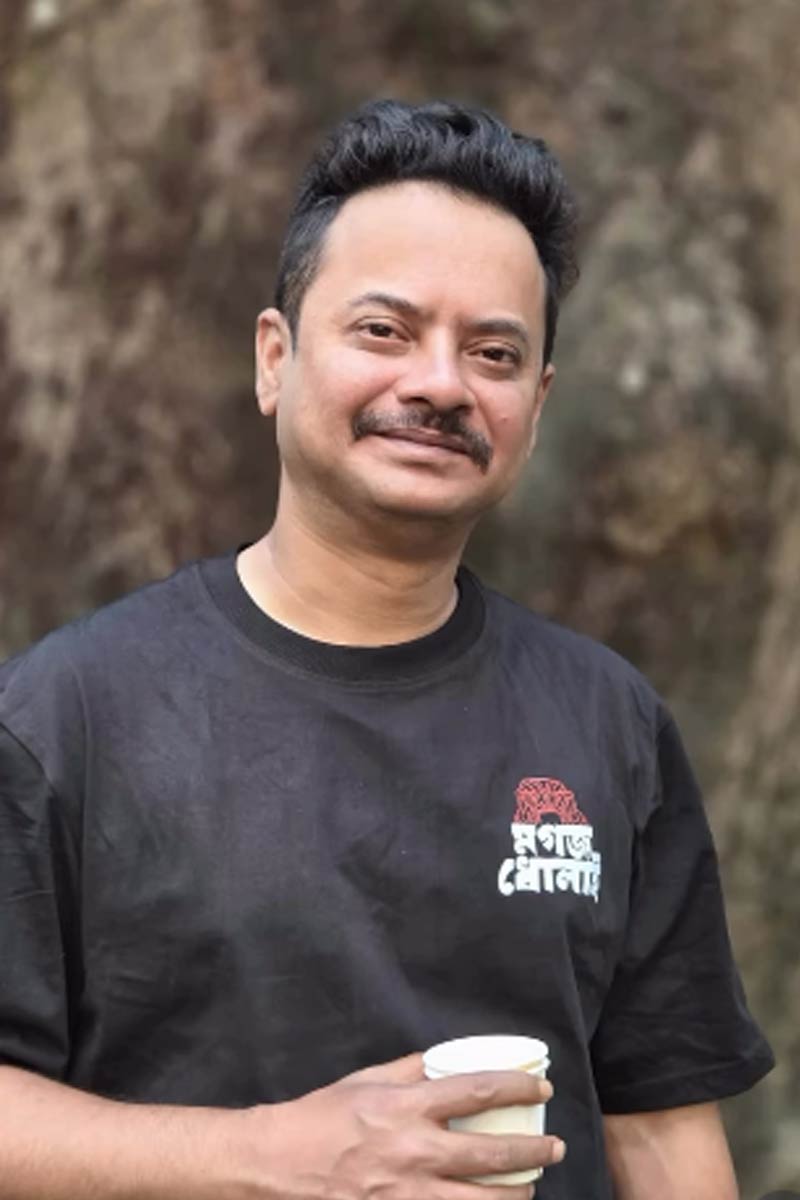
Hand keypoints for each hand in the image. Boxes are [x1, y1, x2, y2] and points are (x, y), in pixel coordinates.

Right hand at [242, 1052, 564, 1198]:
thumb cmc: (321, 1118)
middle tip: (556, 1145)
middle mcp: (414, 1152)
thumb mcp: (367, 1081)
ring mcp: (407, 1196)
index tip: (543, 1088)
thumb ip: (410, 1070)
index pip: (478, 1091)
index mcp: (408, 1107)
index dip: (518, 1088)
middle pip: (492, 1154)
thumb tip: (446, 1060)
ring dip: (516, 1196)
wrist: (277, 1165)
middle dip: (534, 1150)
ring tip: (531, 1188)